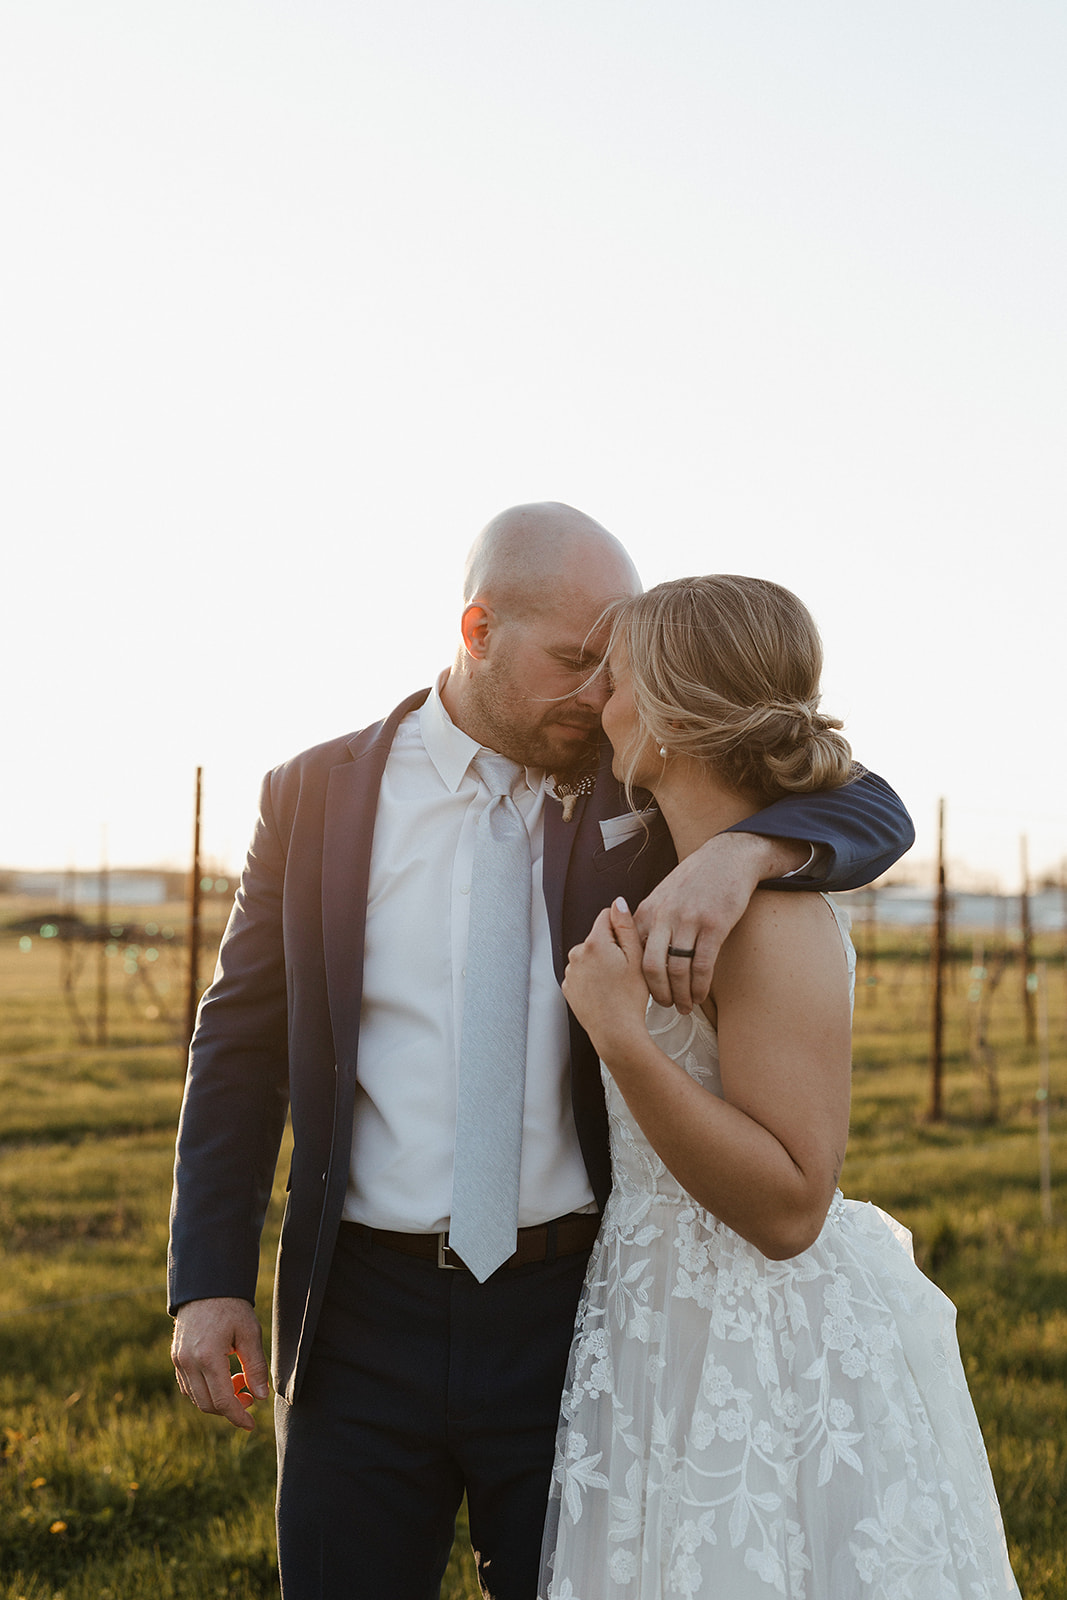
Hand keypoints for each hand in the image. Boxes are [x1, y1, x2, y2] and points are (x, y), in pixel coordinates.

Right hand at [172, 1297, 269, 1431]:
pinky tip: (222, 1378)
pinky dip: (205, 1391)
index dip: (238, 1416)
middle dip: (230, 1408)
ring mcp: (179, 1361)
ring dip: (217, 1400)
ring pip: (196, 1398)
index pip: (222, 1401)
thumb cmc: (232, 1307)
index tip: (251, 1425)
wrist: (207, 1287)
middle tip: (249, 1396)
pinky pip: (188, 1386)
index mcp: (208, 1356)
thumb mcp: (250, 1334)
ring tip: (238, 1381)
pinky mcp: (176, 1358)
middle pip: (207, 1404)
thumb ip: (256, 1367)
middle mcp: (188, 1362)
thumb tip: (261, 1396)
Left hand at [563, 899, 649, 1057]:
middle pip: (597, 937)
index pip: (606, 916)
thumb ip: (625, 926)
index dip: (621, 928)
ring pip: (589, 956)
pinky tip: (604, 991)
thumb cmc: (630, 998)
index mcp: (595, 942)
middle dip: (610, 947)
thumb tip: (618, 903)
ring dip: (600, 963)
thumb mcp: (636, 958)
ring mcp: (570, 971)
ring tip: (614, 984)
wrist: (615, 1031)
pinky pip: (582, 973)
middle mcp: (577, 953)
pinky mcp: (567, 987)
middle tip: (624, 970)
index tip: (628, 947)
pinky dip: (591, 978)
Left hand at [633, 832, 806, 1012]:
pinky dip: (701, 986)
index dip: (637, 978)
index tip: (643, 993)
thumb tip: (638, 950)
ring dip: (682, 994)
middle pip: (651, 966)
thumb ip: (649, 920)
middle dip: (658, 993)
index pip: (633, 953)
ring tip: (686, 1006)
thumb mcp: (662, 894)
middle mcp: (664, 916)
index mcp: (647, 910)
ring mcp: (689, 920)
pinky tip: (702, 995)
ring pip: (678, 970)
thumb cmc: (695, 878)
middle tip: (665, 1006)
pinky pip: (703, 965)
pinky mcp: (714, 925)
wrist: (728, 857)